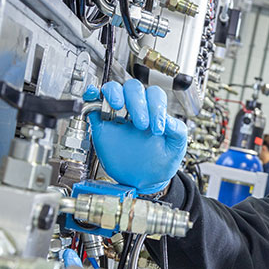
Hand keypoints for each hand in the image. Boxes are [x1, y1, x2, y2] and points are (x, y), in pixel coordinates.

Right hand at [84, 80, 187, 194]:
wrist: (144, 180)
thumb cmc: (160, 162)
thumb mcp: (175, 148)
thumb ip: (177, 132)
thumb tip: (169, 119)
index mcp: (154, 112)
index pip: (155, 95)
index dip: (156, 107)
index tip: (158, 128)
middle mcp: (136, 109)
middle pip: (134, 88)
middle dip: (137, 102)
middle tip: (141, 124)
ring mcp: (117, 115)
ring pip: (113, 89)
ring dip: (114, 93)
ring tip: (117, 105)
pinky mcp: (101, 125)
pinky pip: (93, 103)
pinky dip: (91, 95)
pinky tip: (92, 95)